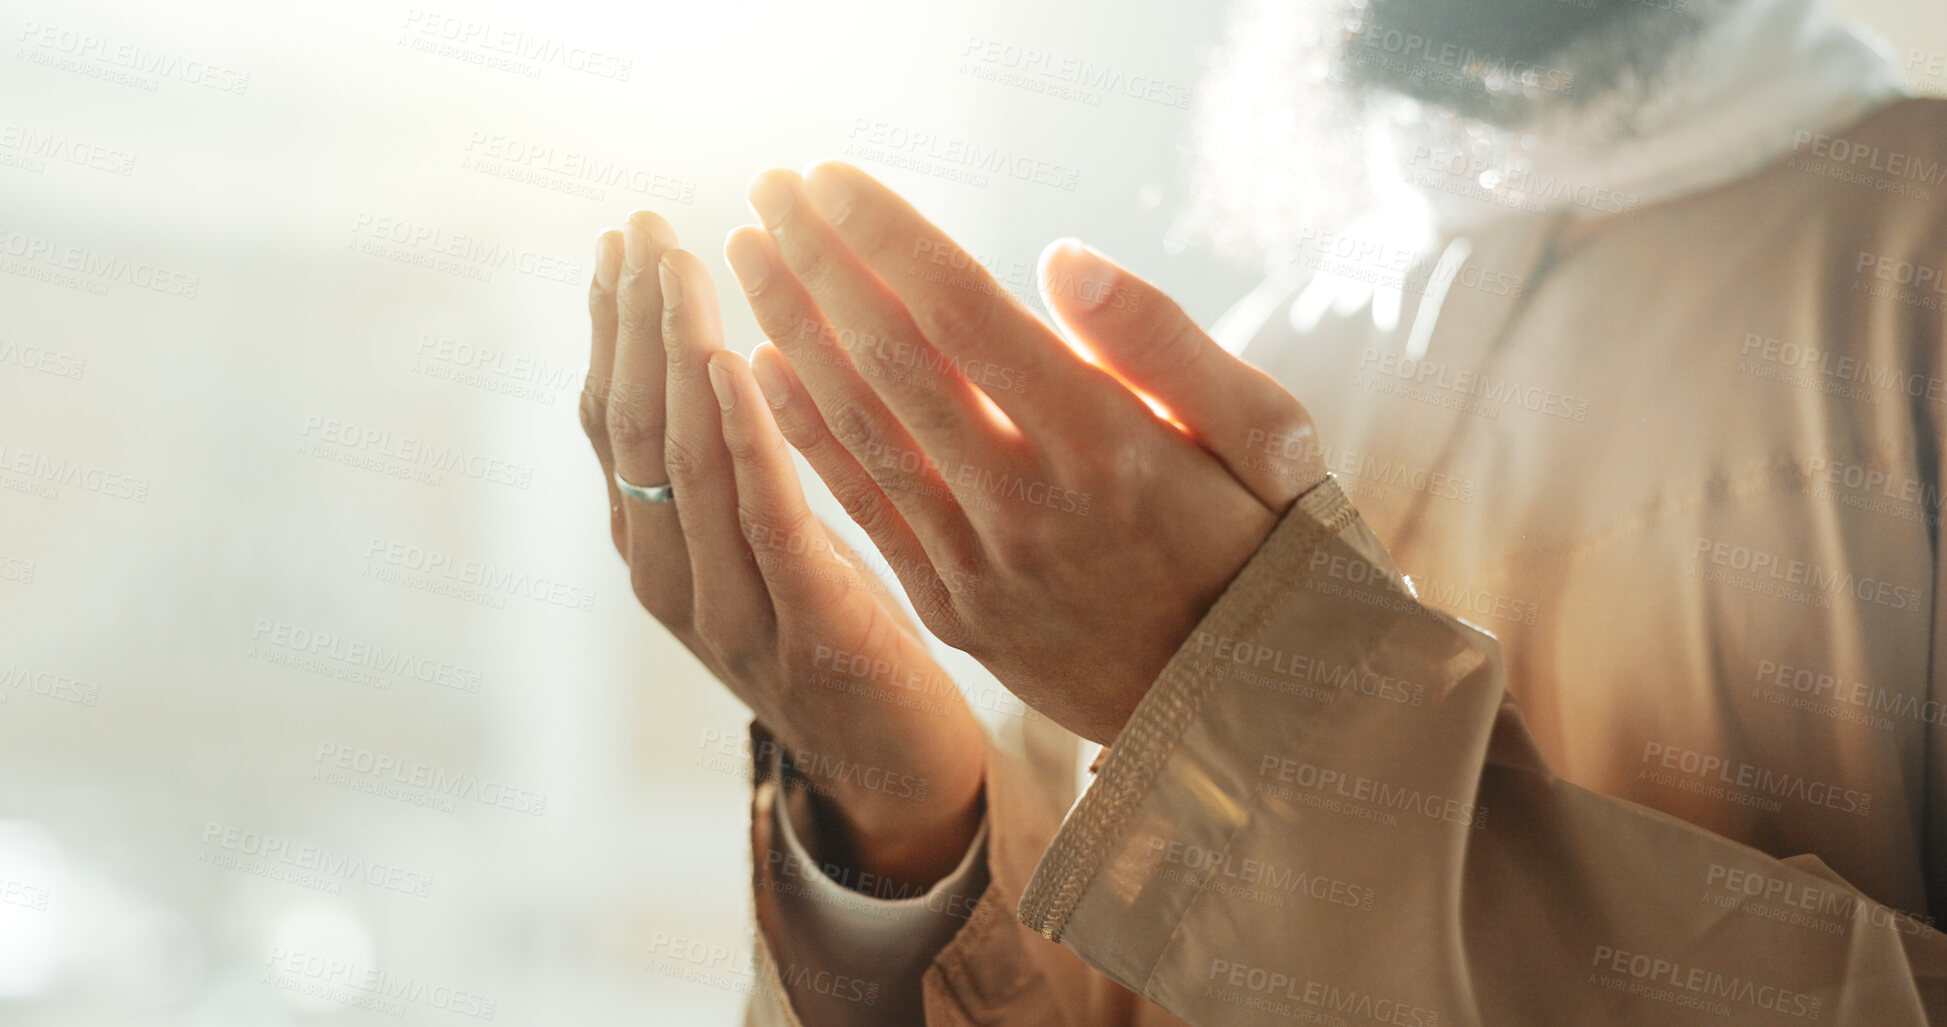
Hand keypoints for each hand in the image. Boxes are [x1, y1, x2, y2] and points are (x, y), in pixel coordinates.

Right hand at [581, 211, 985, 884]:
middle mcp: (672, 578)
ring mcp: (730, 611)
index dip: (611, 327)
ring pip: (684, 463)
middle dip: (632, 321)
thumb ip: (736, 467)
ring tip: (679, 266)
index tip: (622, 238)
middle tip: (643, 225)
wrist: (895, 766)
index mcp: (659, 551)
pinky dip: (744, 439)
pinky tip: (736, 363)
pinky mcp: (806, 630)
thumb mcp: (771, 543)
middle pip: (634, 430)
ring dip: (676, 354)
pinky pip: (765, 520)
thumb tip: (730, 347)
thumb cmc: (842, 637)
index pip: (615, 421)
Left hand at [721, 164, 1328, 745]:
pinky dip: (806, 436)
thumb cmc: (1266, 547)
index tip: (827, 175)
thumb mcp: (1268, 437)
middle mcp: (1029, 503)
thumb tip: (1061, 258)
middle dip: (818, 264)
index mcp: (1107, 442)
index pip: (963, 312)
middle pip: (892, 360)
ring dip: (792, 332)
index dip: (884, 236)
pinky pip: (863, 510)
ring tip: (746, 257)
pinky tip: (759, 371)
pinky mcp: (955, 612)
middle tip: (766, 188)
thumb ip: (1166, 342)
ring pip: (862, 430)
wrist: (1248, 711)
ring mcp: (982, 566)